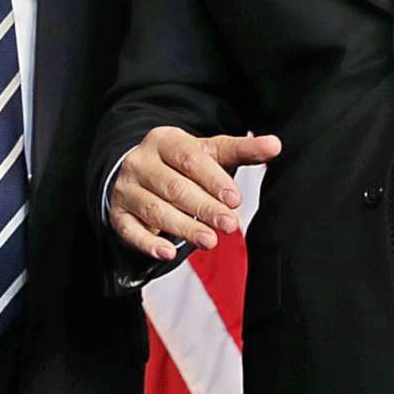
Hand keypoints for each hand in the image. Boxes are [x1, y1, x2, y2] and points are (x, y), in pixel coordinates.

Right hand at [107, 127, 280, 262]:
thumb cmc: (183, 164)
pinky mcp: (118, 214)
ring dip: (183, 227)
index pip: (189, 158)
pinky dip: (147, 243)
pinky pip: (130, 230)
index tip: (235, 199)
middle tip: (230, 225)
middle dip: (204, 207)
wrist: (141, 173)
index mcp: (164, 140)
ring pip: (155, 210)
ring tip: (210, 241)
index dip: (213, 179)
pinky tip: (167, 253)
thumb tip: (275, 145)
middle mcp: (140, 162)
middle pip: (174, 187)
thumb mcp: (210, 152)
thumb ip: (241, 150)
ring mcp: (127, 189)